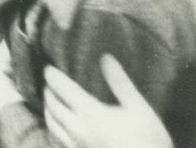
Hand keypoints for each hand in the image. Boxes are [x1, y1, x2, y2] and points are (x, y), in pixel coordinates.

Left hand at [43, 56, 171, 147]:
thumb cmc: (148, 141)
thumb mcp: (139, 109)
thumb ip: (120, 83)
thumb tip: (106, 57)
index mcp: (89, 113)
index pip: (60, 88)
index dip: (52, 75)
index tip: (49, 67)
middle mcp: (75, 129)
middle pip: (51, 105)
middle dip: (48, 91)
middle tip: (50, 83)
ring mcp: (74, 145)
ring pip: (50, 124)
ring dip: (47, 109)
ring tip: (51, 101)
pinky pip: (57, 140)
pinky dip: (53, 129)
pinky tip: (58, 128)